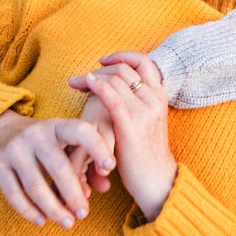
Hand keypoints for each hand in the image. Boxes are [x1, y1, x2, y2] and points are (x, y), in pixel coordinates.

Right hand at [0, 110, 113, 228]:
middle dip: (74, 194)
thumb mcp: (60, 138)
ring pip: (36, 186)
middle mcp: (35, 134)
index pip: (80, 130)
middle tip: (84, 213)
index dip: (97, 147)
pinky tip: (42, 220)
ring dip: (54, 208)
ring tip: (68, 222)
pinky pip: (14, 194)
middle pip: (59, 168)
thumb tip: (106, 187)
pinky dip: (29, 211)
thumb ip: (82, 158)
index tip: (111, 167)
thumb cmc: (42, 141)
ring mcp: (14, 149)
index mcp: (56, 125)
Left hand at [66, 58, 157, 194]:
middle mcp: (154, 99)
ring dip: (92, 78)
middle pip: (125, 68)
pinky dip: (98, 86)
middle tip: (81, 78)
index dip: (121, 56)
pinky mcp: (131, 126)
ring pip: (116, 79)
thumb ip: (136, 103)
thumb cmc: (145, 152)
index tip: (103, 62)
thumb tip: (114, 88)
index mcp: (159, 95)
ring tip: (76, 84)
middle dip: (100, 68)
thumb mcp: (146, 120)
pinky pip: (113, 98)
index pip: (143, 62)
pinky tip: (84, 84)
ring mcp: (144, 111)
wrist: (156, 179)